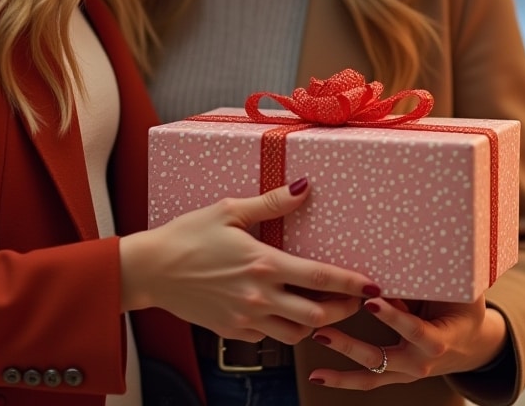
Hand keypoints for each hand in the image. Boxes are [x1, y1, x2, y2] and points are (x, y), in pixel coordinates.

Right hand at [120, 178, 376, 343]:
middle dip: (341, 309)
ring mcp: (245, 319)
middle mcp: (259, 297)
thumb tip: (306, 187)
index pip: (320, 278)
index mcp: (263, 264)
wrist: (150, 269)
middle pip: (317, 316)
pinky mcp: (231, 332)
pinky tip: (281, 312)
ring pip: (295, 334)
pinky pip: (267, 338)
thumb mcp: (229, 210)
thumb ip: (271, 203)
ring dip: (313, 324)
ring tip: (321, 308)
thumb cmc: (188, 235)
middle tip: (353, 300)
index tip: (374, 285)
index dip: (352, 284)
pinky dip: (281, 328)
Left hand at [306, 295, 508, 389]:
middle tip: (323, 330)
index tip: (370, 301)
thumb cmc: (462, 309)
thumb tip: (403, 254)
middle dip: (350, 345)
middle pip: (381, 358)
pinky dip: (342, 380)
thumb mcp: (456, 293)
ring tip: (317, 341)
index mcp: (438, 341)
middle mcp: (420, 363)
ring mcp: (406, 373)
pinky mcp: (395, 375)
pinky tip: (318, 375)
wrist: (471, 344)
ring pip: (370, 374)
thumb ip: (432, 281)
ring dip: (340, 364)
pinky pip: (368, 381)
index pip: (414, 330)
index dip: (393, 317)